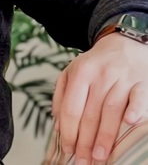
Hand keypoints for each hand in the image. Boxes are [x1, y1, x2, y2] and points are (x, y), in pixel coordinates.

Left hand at [52, 33, 147, 163]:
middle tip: (83, 162)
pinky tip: (130, 123)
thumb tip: (57, 124)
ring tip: (101, 157)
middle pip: (90, 114)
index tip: (68, 150)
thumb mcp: (71, 72)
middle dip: (86, 142)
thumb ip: (61, 96)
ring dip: (106, 137)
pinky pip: (138, 99)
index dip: (69, 132)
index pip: (71, 108)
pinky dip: (135, 110)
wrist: (124, 44)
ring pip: (111, 111)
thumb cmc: (95, 64)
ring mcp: (121, 78)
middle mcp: (99, 75)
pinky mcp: (140, 82)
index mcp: (80, 73)